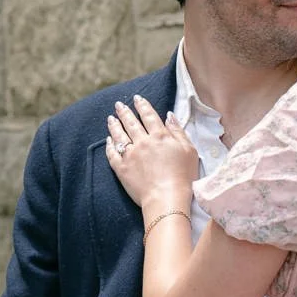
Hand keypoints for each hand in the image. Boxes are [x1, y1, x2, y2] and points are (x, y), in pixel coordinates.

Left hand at [104, 96, 197, 219]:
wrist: (167, 198)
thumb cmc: (183, 176)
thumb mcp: (189, 150)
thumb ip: (178, 131)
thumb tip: (169, 116)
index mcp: (160, 136)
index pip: (149, 115)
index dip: (142, 105)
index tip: (137, 98)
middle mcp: (143, 142)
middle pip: (131, 122)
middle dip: (124, 111)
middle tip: (118, 104)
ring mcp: (130, 155)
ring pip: (119, 135)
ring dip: (114, 125)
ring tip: (110, 118)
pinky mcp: (122, 169)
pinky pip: (112, 153)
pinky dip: (109, 145)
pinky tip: (108, 140)